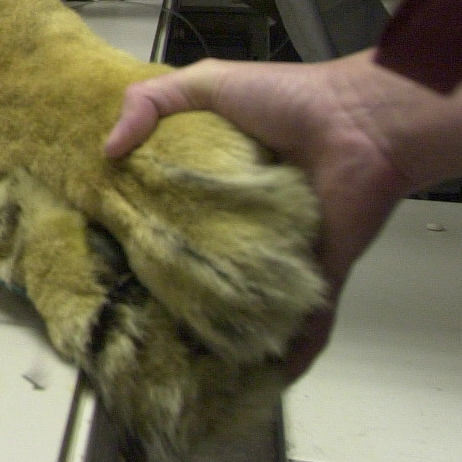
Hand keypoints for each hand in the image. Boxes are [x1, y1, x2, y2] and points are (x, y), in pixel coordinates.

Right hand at [102, 53, 448, 374]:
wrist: (360, 123)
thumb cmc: (288, 98)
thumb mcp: (207, 83)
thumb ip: (149, 101)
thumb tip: (106, 152)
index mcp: (220, 175)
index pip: (172, 205)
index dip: (138, 221)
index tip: (101, 243)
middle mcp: (248, 216)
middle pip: (203, 256)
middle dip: (172, 281)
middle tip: (130, 305)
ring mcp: (281, 248)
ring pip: (246, 296)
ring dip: (223, 324)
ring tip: (181, 350)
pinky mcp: (314, 273)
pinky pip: (303, 322)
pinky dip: (292, 353)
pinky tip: (262, 379)